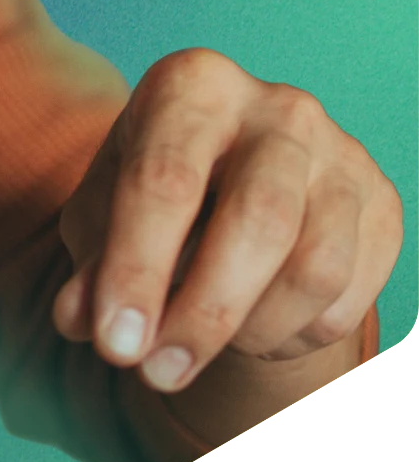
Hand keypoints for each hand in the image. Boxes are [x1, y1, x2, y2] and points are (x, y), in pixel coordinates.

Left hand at [53, 50, 401, 398]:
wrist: (229, 183)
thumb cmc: (152, 197)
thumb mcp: (103, 217)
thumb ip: (90, 265)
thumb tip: (81, 319)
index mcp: (192, 86)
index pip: (164, 181)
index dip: (137, 271)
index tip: (114, 346)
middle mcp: (276, 107)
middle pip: (256, 221)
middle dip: (203, 313)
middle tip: (157, 374)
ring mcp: (340, 152)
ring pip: (314, 268)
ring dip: (251, 331)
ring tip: (200, 342)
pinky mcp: (382, 202)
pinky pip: (349, 297)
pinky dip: (295, 334)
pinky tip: (255, 325)